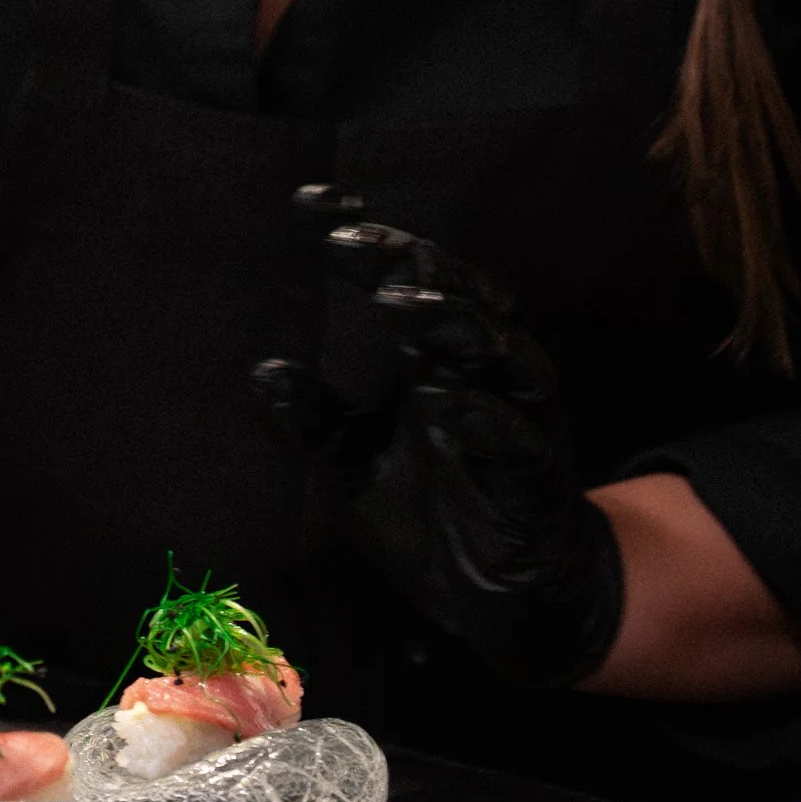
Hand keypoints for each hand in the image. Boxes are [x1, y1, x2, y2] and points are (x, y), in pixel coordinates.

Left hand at [253, 187, 622, 687]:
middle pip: (462, 294)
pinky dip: (481, 415)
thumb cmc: (431, 517)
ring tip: (397, 308)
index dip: (368, 236)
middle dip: (410, 263)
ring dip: (452, 323)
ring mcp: (521, 421)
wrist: (495, 600)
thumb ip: (316, 422)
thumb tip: (262, 370)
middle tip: (353, 244)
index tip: (310, 201)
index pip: (410, 278)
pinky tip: (437, 400)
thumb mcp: (354, 467)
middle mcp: (487, 375)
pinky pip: (517, 438)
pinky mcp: (538, 478)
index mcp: (442, 359)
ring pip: (504, 350)